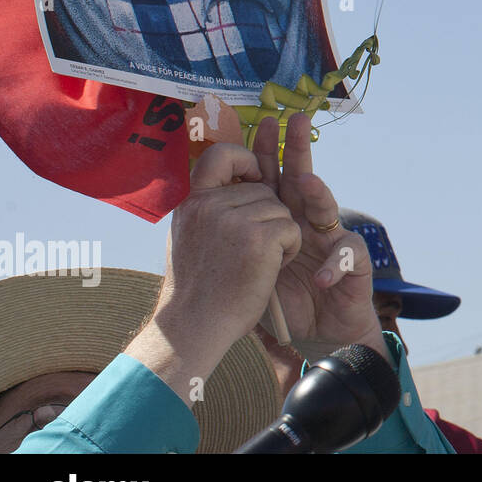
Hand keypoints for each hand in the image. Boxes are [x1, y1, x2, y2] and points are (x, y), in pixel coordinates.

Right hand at [126, 140, 300, 402]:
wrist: (194, 326)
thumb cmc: (196, 287)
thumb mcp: (189, 234)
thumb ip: (208, 206)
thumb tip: (229, 179)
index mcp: (192, 201)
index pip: (220, 154)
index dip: (244, 157)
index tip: (257, 173)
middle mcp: (210, 204)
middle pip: (264, 189)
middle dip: (269, 216)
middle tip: (248, 251)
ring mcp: (234, 218)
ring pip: (282, 210)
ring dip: (280, 236)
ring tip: (254, 263)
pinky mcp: (259, 237)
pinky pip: (292, 229)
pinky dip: (289, 250)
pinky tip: (268, 270)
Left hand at [251, 112, 388, 363]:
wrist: (318, 334)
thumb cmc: (282, 299)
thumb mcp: (251, 268)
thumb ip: (235, 241)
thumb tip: (195, 212)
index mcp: (282, 218)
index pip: (273, 178)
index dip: (269, 151)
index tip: (264, 121)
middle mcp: (308, 222)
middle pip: (303, 179)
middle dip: (299, 149)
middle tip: (297, 120)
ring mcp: (332, 241)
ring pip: (329, 209)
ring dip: (317, 194)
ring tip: (305, 184)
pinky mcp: (354, 266)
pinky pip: (347, 258)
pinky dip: (335, 266)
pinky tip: (322, 277)